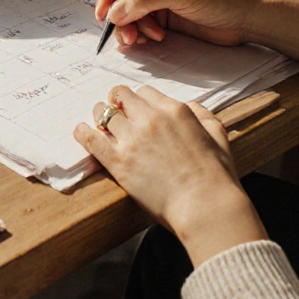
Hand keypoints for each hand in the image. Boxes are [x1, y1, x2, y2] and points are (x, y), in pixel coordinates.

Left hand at [74, 84, 266, 266]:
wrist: (205, 206)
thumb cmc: (216, 176)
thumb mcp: (218, 135)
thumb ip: (203, 115)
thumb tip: (191, 106)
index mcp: (174, 111)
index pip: (145, 92)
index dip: (138, 100)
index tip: (135, 108)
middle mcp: (150, 119)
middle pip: (121, 97)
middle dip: (116, 101)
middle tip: (113, 110)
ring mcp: (132, 139)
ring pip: (103, 114)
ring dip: (99, 115)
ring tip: (98, 121)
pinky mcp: (118, 162)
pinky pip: (91, 139)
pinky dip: (83, 132)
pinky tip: (81, 131)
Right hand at [94, 0, 260, 47]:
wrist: (245, 18)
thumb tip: (113, 12)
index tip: (105, 13)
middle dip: (117, 14)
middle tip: (125, 34)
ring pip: (124, 11)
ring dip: (130, 27)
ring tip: (145, 38)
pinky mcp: (160, 14)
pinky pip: (136, 24)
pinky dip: (140, 33)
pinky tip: (156, 37)